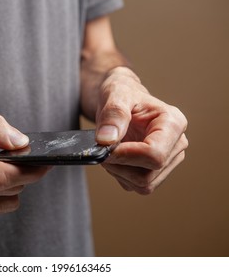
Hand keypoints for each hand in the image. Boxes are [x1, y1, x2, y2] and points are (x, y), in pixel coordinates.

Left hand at [95, 67, 187, 194]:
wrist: (120, 100)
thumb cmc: (121, 93)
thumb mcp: (115, 94)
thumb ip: (113, 114)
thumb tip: (107, 140)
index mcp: (173, 123)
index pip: (155, 155)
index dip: (126, 155)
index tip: (106, 146)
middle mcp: (176, 144)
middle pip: (148, 175)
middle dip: (120, 164)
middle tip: (104, 146)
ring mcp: (168, 160)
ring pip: (142, 184)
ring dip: (119, 171)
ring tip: (110, 149)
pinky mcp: (155, 172)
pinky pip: (135, 186)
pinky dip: (120, 175)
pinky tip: (116, 157)